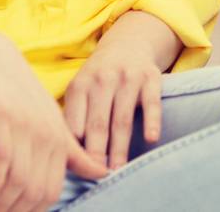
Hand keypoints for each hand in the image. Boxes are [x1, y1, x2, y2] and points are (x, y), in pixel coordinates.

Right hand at [0, 38, 106, 211]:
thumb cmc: (22, 95)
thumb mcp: (52, 123)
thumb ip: (75, 152)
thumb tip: (102, 174)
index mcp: (60, 140)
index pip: (51, 190)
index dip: (32, 211)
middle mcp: (46, 134)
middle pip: (35, 190)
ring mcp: (26, 125)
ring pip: (19, 180)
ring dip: (1, 204)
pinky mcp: (3, 116)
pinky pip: (3, 158)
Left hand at [63, 22, 167, 172]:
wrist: (129, 42)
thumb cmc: (99, 78)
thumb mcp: (81, 89)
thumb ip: (73, 117)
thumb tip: (67, 157)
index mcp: (80, 85)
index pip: (74, 123)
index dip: (75, 149)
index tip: (77, 169)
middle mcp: (103, 79)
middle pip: (98, 124)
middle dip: (96, 153)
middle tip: (97, 176)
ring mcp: (128, 77)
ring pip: (122, 119)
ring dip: (120, 148)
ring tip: (118, 170)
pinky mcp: (151, 77)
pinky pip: (152, 102)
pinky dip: (151, 121)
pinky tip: (150, 139)